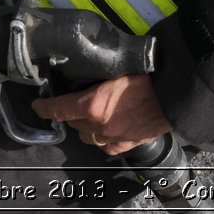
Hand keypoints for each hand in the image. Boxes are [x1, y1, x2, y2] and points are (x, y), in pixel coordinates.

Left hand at [32, 75, 171, 156]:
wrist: (175, 94)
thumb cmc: (148, 74)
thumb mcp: (116, 67)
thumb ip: (98, 73)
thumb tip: (87, 67)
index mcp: (93, 104)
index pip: (59, 109)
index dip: (45, 107)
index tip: (38, 105)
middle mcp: (99, 125)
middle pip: (74, 123)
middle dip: (70, 113)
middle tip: (74, 102)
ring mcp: (113, 137)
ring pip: (87, 137)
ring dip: (85, 127)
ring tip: (91, 115)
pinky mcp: (127, 144)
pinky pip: (106, 146)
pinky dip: (102, 138)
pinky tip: (107, 129)